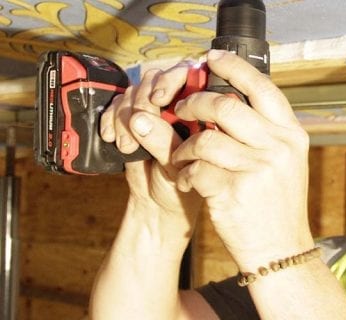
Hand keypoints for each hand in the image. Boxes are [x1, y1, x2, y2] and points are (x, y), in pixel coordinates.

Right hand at [99, 63, 202, 240]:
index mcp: (203, 110)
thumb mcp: (177, 166)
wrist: (159, 205)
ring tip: (129, 145)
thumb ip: (163, 141)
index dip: (173, 78)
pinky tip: (112, 138)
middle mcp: (180, 105)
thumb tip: (138, 118)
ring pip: (134, 90)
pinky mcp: (132, 119)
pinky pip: (116, 105)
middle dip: (144, 99)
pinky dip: (110, 119)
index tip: (161, 99)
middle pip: (157, 78)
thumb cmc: (181, 186)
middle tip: (140, 123)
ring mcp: (155, 111)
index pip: (192, 74)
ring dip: (125, 115)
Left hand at [170, 49, 313, 269]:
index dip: (233, 67)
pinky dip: (186, 173)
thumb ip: (264, 131)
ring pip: (204, 139)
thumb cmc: (277, 204)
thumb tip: (228, 98)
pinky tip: (190, 181)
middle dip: (194, 104)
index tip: (211, 59)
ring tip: (185, 157)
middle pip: (225, 106)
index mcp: (291, 135)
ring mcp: (256, 169)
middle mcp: (278, 147)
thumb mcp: (284, 162)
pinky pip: (195, 169)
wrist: (280, 249)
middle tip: (182, 109)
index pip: (262, 87)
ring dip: (185, 146)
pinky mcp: (233, 191)